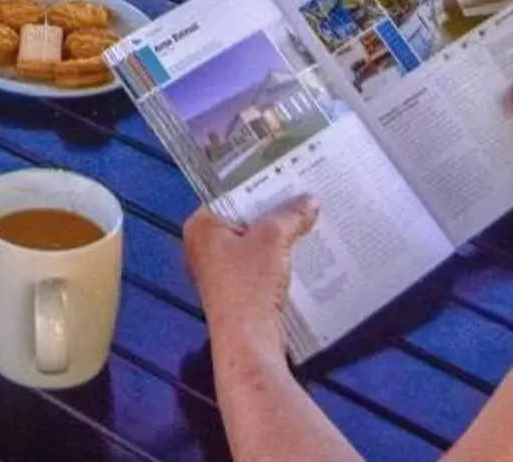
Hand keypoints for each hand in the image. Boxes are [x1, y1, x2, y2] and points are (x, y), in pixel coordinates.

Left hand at [185, 198, 319, 361]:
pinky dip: (277, 254)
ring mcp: (218, 269)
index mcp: (200, 225)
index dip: (259, 182)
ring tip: (308, 215)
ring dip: (278, 233)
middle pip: (243, 217)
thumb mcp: (272, 239)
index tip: (287, 172)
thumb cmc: (249, 283)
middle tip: (303, 191)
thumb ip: (290, 214)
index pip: (229, 192)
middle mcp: (203, 244)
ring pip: (252, 240)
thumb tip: (311, 199)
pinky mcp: (235, 289)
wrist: (249, 341)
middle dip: (273, 209)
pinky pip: (258, 261)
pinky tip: (302, 247)